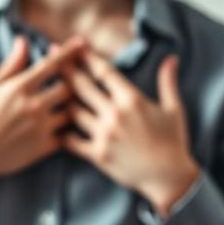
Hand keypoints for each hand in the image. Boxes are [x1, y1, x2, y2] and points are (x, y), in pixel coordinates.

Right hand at [0, 35, 84, 200]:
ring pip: (72, 112)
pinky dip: (66, 130)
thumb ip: (11, 65)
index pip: (52, 64)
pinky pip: (67, 135)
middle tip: (71, 83)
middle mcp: (33, 105)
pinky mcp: (43, 148)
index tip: (81, 43)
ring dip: (70, 107)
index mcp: (19, 87)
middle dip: (71, 83)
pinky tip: (62, 128)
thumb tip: (23, 40)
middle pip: (69, 87)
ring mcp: (40, 127)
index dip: (68, 52)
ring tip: (66, 106)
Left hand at [61, 50, 199, 216]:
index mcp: (132, 100)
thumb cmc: (173, 142)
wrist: (169, 177)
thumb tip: (171, 58)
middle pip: (82, 87)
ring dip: (62, 99)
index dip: (87, 57)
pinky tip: (53, 125)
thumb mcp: (174, 109)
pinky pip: (72, 141)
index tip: (75, 47)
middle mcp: (115, 114)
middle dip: (66, 69)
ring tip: (49, 89)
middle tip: (51, 57)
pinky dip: (61, 133)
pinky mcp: (98, 155)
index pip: (104, 71)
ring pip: (73, 111)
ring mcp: (104, 135)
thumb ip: (168, 81)